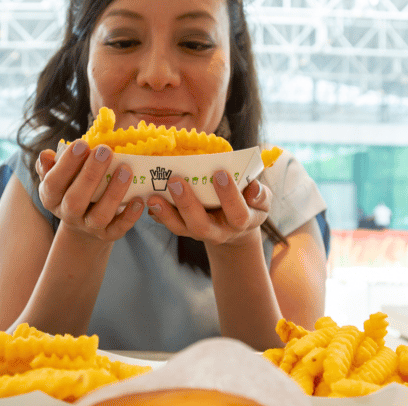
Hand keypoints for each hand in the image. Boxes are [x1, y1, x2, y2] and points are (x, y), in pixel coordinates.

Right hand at [36, 141, 142, 241]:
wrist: (82, 224)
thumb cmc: (71, 188)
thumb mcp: (58, 177)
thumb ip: (50, 165)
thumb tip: (46, 155)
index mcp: (51, 197)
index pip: (53, 183)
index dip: (66, 165)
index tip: (81, 144)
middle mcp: (68, 214)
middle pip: (75, 200)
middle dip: (90, 175)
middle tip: (105, 151)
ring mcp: (88, 227)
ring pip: (100, 216)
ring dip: (113, 193)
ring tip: (126, 169)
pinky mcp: (108, 235)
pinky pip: (119, 229)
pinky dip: (130, 216)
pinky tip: (139, 199)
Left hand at [145, 169, 270, 246]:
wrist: (234, 227)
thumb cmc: (249, 206)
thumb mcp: (261, 202)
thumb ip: (260, 195)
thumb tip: (253, 188)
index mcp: (240, 222)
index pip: (237, 213)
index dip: (229, 195)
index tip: (219, 173)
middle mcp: (217, 231)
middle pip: (201, 225)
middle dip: (187, 204)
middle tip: (176, 180)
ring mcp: (198, 231)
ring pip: (180, 228)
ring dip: (165, 213)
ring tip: (152, 196)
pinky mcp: (184, 228)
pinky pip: (168, 223)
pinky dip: (156, 213)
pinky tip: (146, 200)